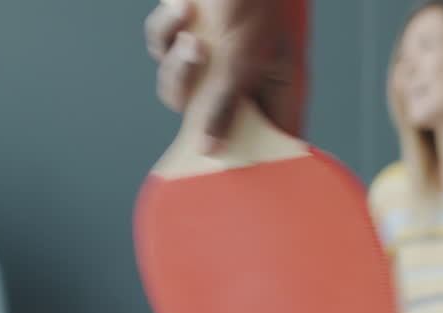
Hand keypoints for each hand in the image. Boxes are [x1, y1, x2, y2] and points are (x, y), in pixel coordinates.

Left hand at [145, 0, 305, 148]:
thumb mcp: (240, 57)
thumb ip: (222, 106)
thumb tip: (210, 150)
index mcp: (277, 86)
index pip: (268, 139)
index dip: (248, 157)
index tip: (221, 168)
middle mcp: (247, 74)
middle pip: (210, 118)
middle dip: (193, 95)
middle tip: (198, 61)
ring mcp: (218, 52)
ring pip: (180, 84)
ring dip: (175, 59)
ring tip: (190, 31)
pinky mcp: (191, 29)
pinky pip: (164, 48)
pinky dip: (165, 29)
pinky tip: (181, 7)